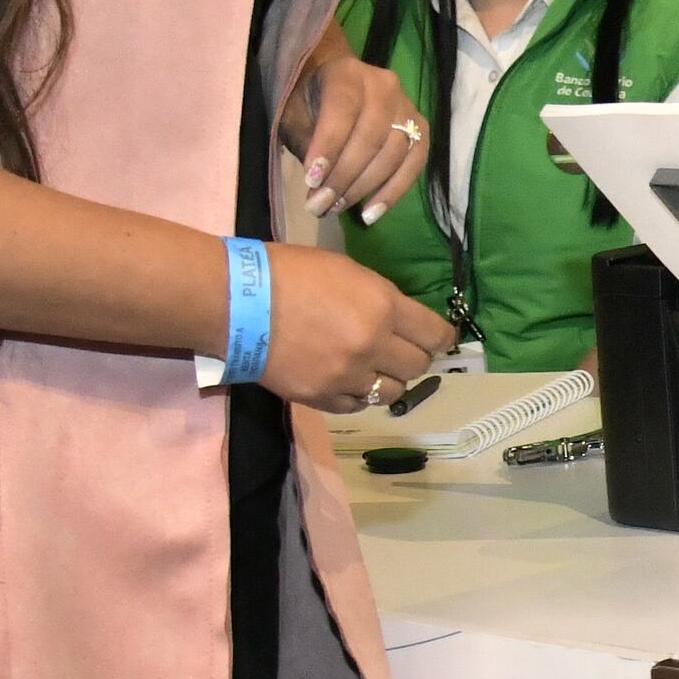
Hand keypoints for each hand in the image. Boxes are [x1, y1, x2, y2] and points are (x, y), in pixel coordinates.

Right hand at [256, 242, 456, 411]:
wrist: (237, 302)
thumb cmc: (291, 274)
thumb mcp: (349, 272)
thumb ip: (382, 299)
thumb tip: (405, 321)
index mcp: (382, 306)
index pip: (436, 335)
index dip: (441, 338)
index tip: (437, 338)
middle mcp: (371, 345)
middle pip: (418, 366)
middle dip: (414, 357)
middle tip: (399, 349)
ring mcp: (346, 376)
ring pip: (392, 392)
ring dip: (387, 379)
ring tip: (370, 366)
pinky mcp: (321, 398)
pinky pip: (357, 406)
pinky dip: (357, 395)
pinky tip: (345, 379)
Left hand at [283, 40, 426, 222]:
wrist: (336, 82)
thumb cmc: (308, 99)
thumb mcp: (294, 113)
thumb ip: (305, 142)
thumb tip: (319, 185)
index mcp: (347, 73)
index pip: (343, 110)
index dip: (329, 147)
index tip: (311, 181)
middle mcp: (384, 86)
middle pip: (371, 137)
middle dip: (344, 177)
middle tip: (320, 205)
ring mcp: (407, 107)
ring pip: (393, 154)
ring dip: (364, 188)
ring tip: (338, 208)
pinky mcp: (420, 129)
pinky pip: (414, 164)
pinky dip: (393, 192)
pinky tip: (371, 214)